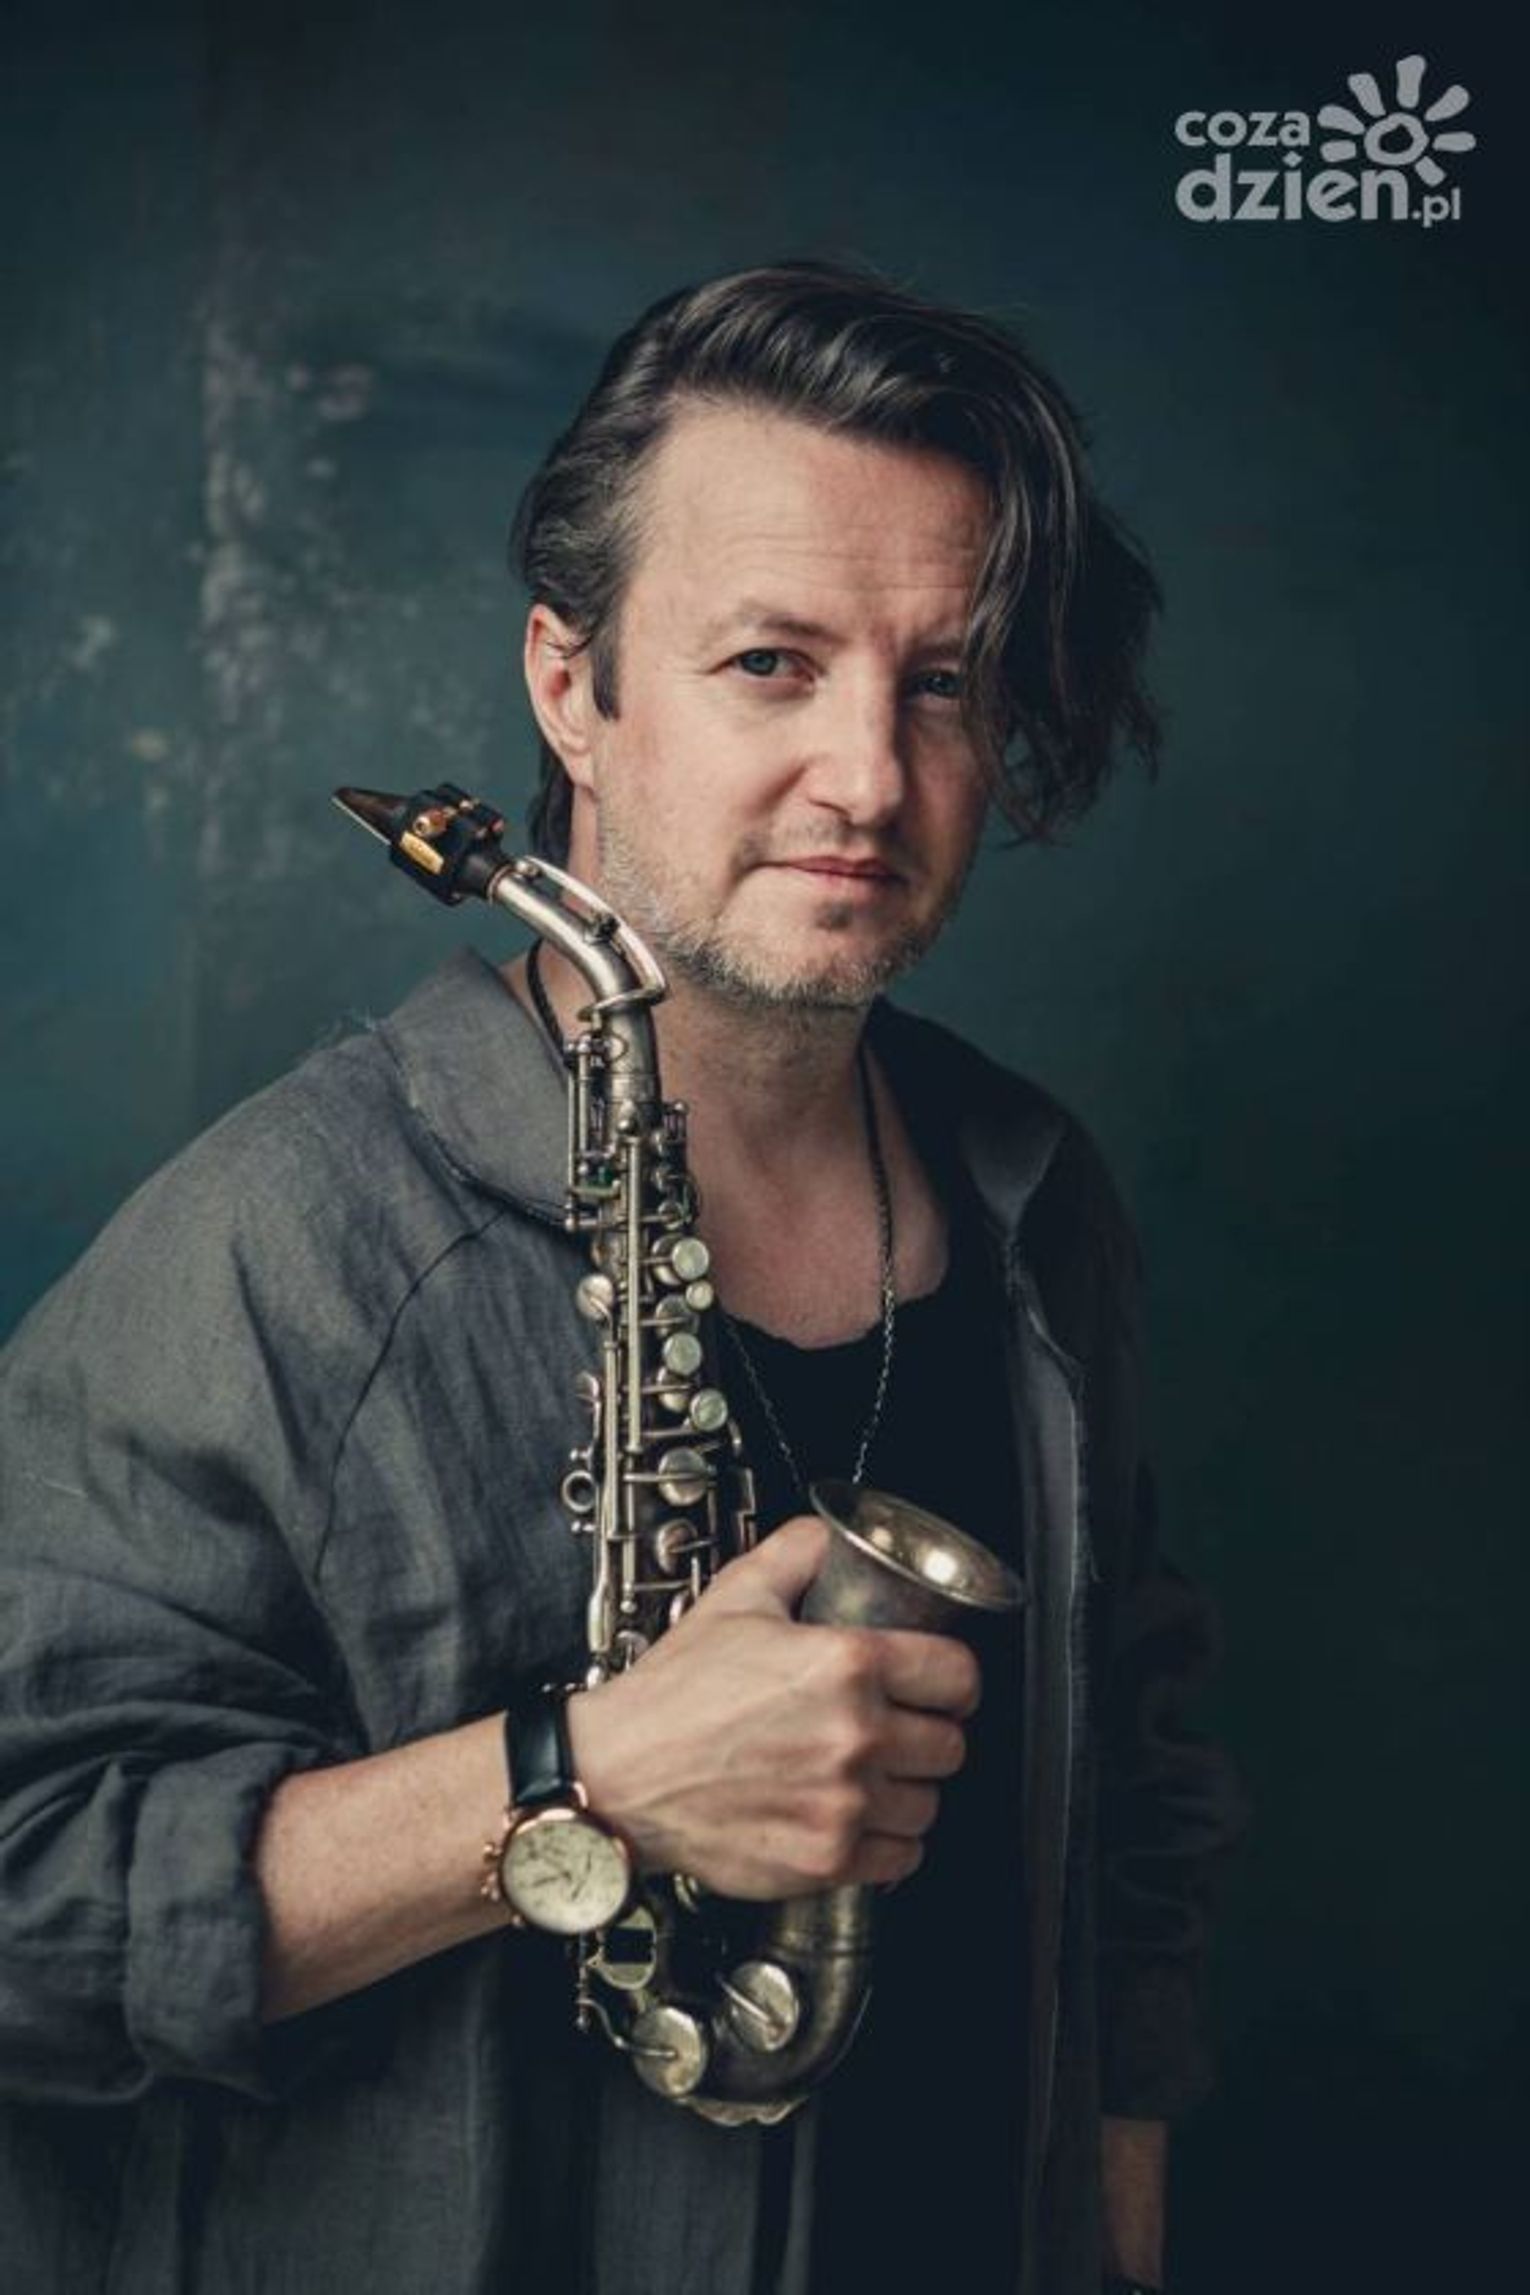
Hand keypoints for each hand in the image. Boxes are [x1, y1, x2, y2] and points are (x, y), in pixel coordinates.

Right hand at [565, 1514, 979, 1897]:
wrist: (617, 1777)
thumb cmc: (670, 1695)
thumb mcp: (735, 1597)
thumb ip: (797, 1554)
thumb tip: (832, 1536)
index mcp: (846, 1664)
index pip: (958, 1675)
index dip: (955, 1679)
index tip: (944, 1686)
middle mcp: (855, 1735)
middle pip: (951, 1743)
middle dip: (931, 1733)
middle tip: (901, 1728)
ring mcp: (843, 1803)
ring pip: (930, 1803)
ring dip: (910, 1789)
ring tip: (874, 1775)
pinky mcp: (826, 1859)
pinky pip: (902, 1856)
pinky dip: (890, 1842)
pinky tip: (860, 1818)